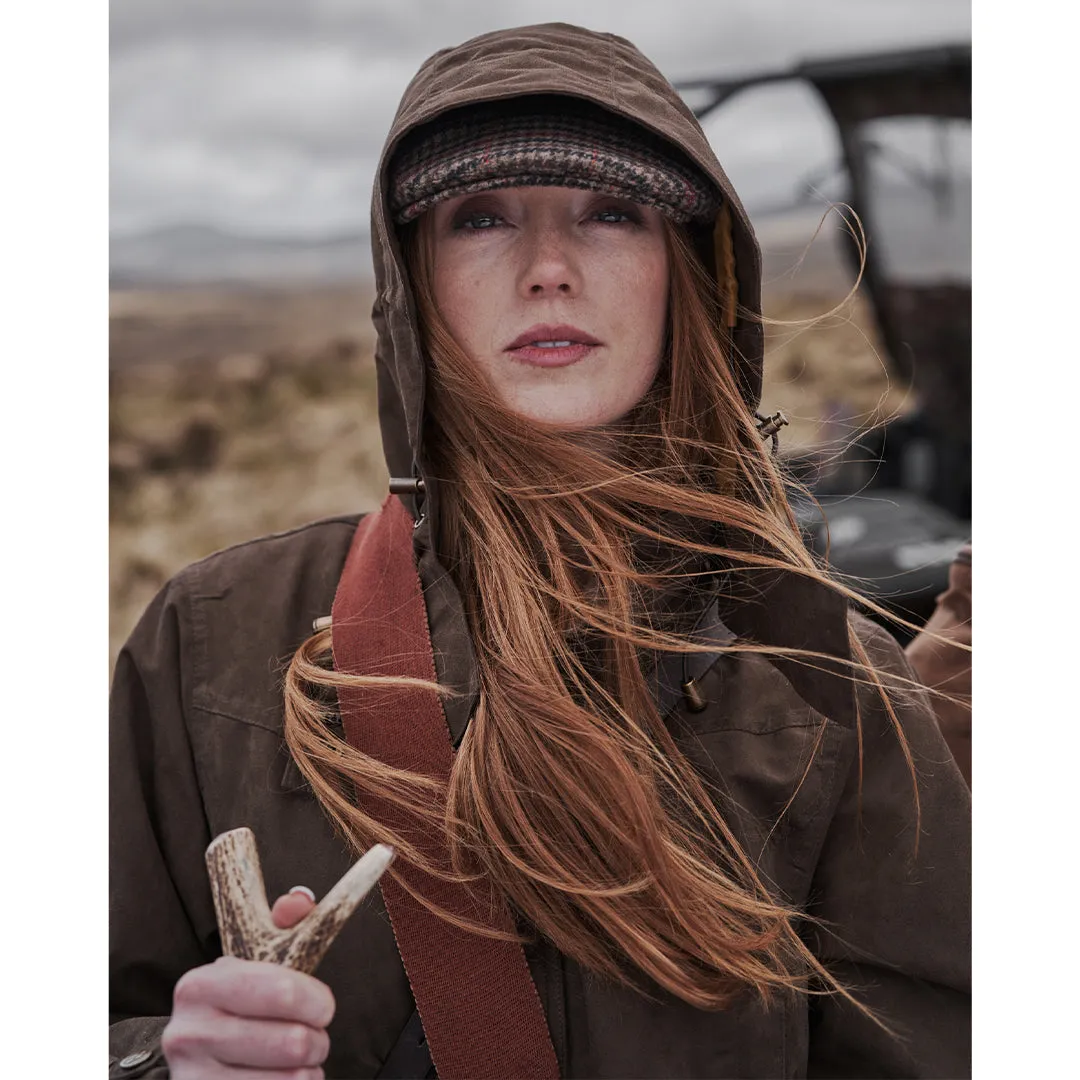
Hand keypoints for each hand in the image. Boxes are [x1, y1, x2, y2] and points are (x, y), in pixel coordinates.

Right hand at [162, 888, 333, 1077]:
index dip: (316, 1000)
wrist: (199, 1061)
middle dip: (317, 1040)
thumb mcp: (256, 964)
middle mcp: (187, 1033)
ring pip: (292, 1079)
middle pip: (293, 1042)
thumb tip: (299, 901)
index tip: (324, 1007)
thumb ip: (282, 926)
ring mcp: (193, 1078)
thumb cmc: (240, 1007)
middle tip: (314, 1037)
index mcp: (200, 985)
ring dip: (309, 1071)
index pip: (282, 990)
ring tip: (298, 1061)